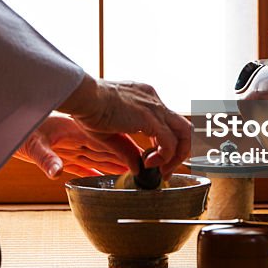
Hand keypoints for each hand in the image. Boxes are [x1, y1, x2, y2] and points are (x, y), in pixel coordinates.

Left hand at [15, 115, 142, 178]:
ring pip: (100, 156)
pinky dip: (96, 170)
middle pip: (109, 150)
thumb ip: (45, 158)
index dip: (127, 154)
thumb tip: (56, 172)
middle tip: (150, 167)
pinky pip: (84, 165)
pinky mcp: (60, 155)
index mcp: (75, 133)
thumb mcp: (32, 145)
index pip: (109, 145)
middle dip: (130, 158)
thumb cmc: (18, 131)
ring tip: (136, 172)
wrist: (2, 123)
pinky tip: (105, 176)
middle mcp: (76, 138)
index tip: (143, 164)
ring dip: (117, 164)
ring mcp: (69, 147)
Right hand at [57, 74, 193, 178]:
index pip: (168, 121)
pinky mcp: (151, 118)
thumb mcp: (109, 133)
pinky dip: (164, 157)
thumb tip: (136, 168)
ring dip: (176, 156)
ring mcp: (154, 107)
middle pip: (183, 127)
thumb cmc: (87, 110)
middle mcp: (153, 100)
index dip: (166, 143)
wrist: (84, 97)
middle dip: (179, 151)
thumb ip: (126, 150)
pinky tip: (149, 164)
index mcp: (144, 98)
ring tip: (162, 170)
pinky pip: (169, 142)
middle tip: (166, 169)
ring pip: (184, 133)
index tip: (156, 159)